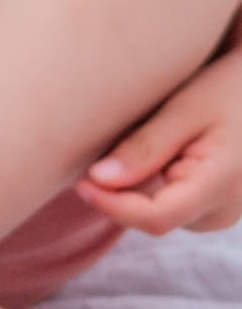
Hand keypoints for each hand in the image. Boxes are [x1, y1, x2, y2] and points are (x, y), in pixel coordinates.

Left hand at [77, 50, 241, 237]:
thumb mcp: (186, 110)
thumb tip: (98, 181)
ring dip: (131, 186)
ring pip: (154, 211)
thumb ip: (145, 147)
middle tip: (101, 148)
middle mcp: (222, 211)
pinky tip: (151, 151)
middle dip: (118, 192)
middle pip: (150, 216)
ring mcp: (218, 212)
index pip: (155, 218)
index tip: (81, 182)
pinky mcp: (210, 206)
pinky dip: (146, 182)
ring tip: (136, 142)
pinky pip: (166, 201)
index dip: (111, 205)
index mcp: (221, 186)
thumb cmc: (228, 91)